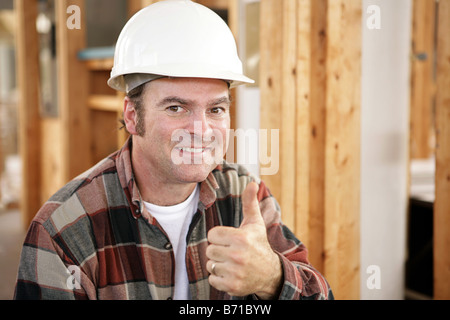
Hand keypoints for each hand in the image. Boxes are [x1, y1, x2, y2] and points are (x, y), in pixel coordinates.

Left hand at [206, 182, 282, 298]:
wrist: (270, 273)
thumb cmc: (258, 244)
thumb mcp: (254, 223)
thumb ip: (250, 202)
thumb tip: (253, 182)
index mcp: (241, 238)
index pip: (212, 235)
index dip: (220, 237)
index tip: (231, 239)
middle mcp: (238, 255)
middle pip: (209, 250)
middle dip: (218, 250)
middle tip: (232, 252)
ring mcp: (235, 272)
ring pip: (210, 265)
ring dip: (218, 264)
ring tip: (232, 262)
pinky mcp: (232, 286)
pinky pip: (212, 279)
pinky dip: (219, 278)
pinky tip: (231, 273)